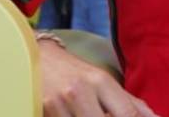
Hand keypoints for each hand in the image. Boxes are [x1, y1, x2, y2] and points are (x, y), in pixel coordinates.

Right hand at [39, 38, 159, 116]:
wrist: (37, 58)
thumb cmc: (76, 72)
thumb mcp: (104, 81)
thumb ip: (131, 103)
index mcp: (101, 81)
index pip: (127, 113)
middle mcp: (81, 91)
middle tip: (109, 116)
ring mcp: (59, 103)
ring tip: (91, 113)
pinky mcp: (42, 110)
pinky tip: (76, 115)